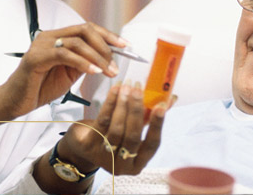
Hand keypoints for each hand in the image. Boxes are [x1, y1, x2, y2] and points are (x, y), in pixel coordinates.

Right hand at [0, 22, 125, 117]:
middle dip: (105, 44)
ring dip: (97, 56)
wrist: (14, 102)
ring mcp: (42, 44)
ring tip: (108, 71)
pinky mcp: (36, 57)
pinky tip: (94, 72)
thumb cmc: (39, 88)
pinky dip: (83, 63)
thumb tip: (109, 57)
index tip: (126, 47)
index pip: (88, 29)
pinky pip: (65, 55)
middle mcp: (50, 36)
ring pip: (77, 41)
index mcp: (59, 37)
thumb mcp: (69, 74)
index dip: (108, 36)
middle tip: (117, 63)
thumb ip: (85, 62)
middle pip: (85, 30)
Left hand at [56, 81, 170, 175]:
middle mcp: (121, 165)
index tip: (161, 106)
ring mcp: (103, 157)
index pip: (152, 145)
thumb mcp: (132, 129)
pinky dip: (110, 103)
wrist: (82, 146)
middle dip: (137, 110)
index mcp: (137, 163)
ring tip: (127, 86)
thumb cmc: (113, 135)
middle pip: (133, 137)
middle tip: (139, 89)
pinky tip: (116, 89)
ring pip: (117, 129)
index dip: (157, 125)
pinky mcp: (88, 146)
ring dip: (123, 104)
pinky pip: (102, 121)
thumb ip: (150, 116)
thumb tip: (170, 98)